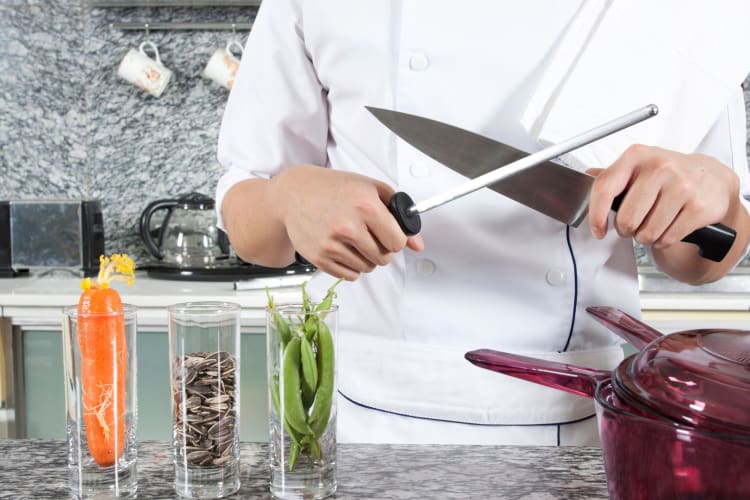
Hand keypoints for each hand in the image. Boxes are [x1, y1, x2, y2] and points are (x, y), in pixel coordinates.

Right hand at [274, 164, 423, 279]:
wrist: (295, 194)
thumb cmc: (335, 188)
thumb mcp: (371, 189)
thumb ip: (399, 214)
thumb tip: (417, 245)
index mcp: (365, 206)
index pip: (397, 242)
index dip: (395, 239)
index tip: (387, 233)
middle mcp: (348, 226)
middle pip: (384, 258)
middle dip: (381, 249)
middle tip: (368, 234)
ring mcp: (332, 244)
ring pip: (367, 268)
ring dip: (366, 258)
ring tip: (353, 239)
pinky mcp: (319, 258)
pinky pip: (349, 276)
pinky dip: (351, 266)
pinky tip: (343, 248)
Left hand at [587, 144, 739, 250]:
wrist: (710, 177)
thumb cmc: (668, 174)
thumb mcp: (638, 166)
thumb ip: (611, 175)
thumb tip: (585, 178)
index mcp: (637, 156)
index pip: (605, 188)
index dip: (596, 216)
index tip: (598, 230)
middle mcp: (660, 167)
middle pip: (627, 219)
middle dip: (626, 230)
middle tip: (633, 225)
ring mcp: (681, 186)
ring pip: (647, 232)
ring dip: (645, 237)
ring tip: (651, 225)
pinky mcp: (698, 206)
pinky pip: (667, 238)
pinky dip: (663, 241)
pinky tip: (667, 228)